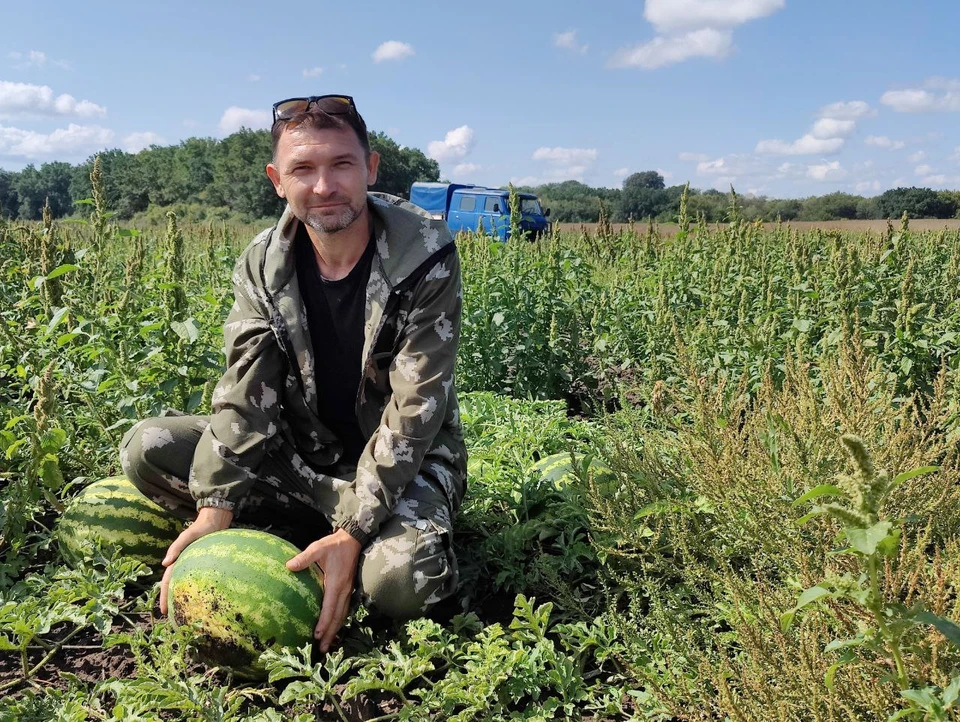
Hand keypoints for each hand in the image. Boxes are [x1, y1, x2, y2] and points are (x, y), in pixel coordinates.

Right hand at [159, 506, 233, 615]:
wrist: (215, 521)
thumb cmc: (200, 528)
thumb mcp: (187, 537)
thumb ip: (176, 548)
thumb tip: (165, 564)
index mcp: (177, 561)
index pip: (167, 582)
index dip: (164, 596)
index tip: (163, 610)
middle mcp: (184, 565)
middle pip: (175, 586)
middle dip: (172, 600)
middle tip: (172, 617)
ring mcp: (193, 565)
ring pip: (185, 584)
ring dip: (182, 596)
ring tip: (184, 612)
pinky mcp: (204, 565)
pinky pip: (198, 580)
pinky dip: (196, 589)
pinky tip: (200, 598)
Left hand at [286, 528, 361, 652]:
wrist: (353, 539)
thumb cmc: (334, 545)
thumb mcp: (318, 548)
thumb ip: (304, 558)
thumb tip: (289, 566)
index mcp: (336, 583)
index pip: (330, 608)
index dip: (324, 623)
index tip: (317, 635)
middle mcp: (344, 590)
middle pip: (338, 617)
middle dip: (331, 633)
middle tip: (323, 648)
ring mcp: (348, 590)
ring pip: (343, 615)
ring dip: (335, 629)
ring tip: (328, 643)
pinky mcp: (349, 589)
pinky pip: (344, 609)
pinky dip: (339, 620)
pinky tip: (334, 626)